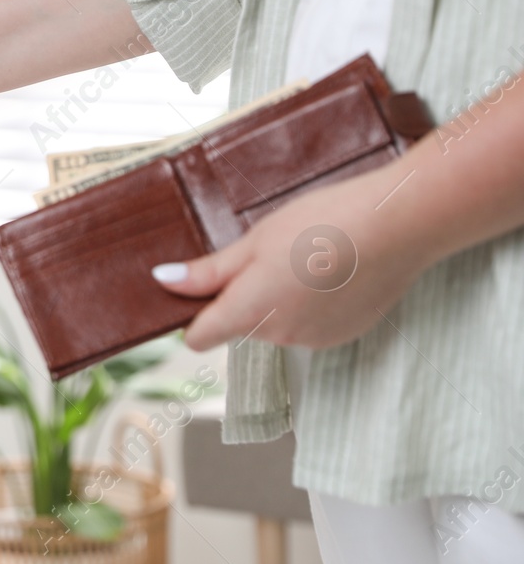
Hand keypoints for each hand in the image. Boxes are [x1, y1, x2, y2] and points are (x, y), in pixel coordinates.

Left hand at [150, 169, 433, 350]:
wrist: (399, 226)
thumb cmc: (322, 224)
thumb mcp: (255, 240)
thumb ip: (208, 271)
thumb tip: (164, 283)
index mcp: (250, 313)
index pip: (199, 338)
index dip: (192, 314)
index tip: (197, 287)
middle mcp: (279, 337)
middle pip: (240, 324)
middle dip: (242, 294)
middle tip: (265, 250)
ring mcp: (316, 339)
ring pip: (276, 322)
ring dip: (278, 297)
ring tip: (303, 255)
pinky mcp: (346, 333)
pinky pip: (309, 322)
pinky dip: (310, 302)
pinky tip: (329, 269)